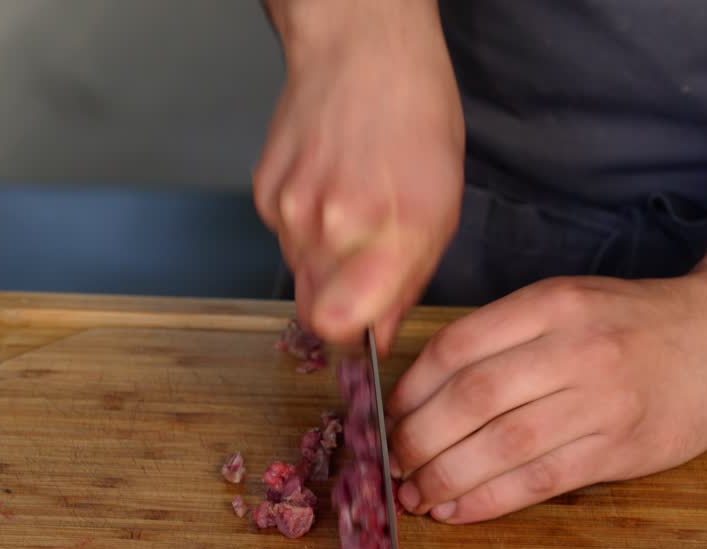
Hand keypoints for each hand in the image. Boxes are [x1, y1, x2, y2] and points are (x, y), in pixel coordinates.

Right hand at [254, 0, 464, 347]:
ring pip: (299, 275)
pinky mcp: (264, 193)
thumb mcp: (442, 205)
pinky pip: (282, 239)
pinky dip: (304, 229)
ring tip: (354, 212)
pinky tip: (329, 190)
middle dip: (340, 305)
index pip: (339, 325)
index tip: (367, 332)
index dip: (352, 338)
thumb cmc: (414, 118)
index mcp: (388, 231)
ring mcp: (289, 209)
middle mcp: (331, 225)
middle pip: (314, 311)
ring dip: (325, 263)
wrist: (362, 52)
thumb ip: (410, 280)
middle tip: (365, 270)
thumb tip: (380, 333)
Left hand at [386, 273, 706, 523]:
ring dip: (447, 478)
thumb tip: (427, 392)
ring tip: (416, 497)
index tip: (388, 419)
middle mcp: (573, 348)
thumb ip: (505, 336)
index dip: (410, 392)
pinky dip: (491, 500)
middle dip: (419, 440)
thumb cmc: (636, 323)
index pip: (457, 348)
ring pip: (503, 445)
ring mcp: (601, 400)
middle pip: (472, 400)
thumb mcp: (568, 301)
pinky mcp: (623, 447)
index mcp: (550, 304)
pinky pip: (542, 480)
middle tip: (393, 465)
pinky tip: (460, 510)